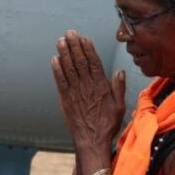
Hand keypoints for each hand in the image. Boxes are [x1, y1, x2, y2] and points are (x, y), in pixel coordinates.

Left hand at [51, 30, 125, 171]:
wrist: (91, 142)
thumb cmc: (107, 125)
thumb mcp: (120, 107)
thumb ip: (119, 88)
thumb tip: (120, 72)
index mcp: (102, 88)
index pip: (94, 63)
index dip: (88, 49)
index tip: (84, 38)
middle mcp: (88, 88)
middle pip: (80, 63)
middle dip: (74, 46)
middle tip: (70, 33)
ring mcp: (75, 94)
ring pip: (69, 70)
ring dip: (65, 54)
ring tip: (61, 41)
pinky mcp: (65, 101)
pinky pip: (60, 82)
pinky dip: (57, 70)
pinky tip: (54, 59)